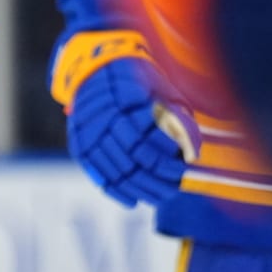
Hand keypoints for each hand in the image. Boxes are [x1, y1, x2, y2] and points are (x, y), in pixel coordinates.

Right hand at [67, 57, 194, 207]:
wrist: (92, 71)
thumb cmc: (134, 77)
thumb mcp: (155, 81)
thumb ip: (173, 109)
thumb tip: (191, 147)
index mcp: (123, 94)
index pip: (147, 132)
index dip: (167, 150)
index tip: (184, 160)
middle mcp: (102, 114)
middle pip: (134, 155)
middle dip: (158, 174)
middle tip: (178, 182)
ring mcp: (88, 133)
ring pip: (117, 169)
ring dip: (142, 187)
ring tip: (163, 195)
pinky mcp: (79, 147)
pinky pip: (97, 175)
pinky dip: (117, 192)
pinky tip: (133, 201)